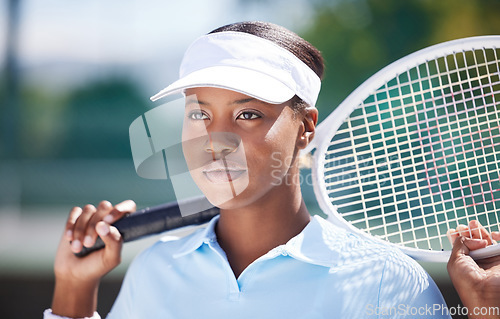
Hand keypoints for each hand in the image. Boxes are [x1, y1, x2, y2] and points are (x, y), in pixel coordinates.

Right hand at [51, 200, 135, 316]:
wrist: (75, 274)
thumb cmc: (97, 266)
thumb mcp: (111, 258)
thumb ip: (114, 241)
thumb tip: (104, 225)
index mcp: (121, 225)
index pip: (128, 206)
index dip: (121, 209)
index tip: (108, 220)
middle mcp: (108, 218)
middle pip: (105, 207)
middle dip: (94, 225)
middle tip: (89, 244)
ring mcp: (92, 217)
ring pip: (88, 210)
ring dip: (81, 229)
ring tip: (78, 248)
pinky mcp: (76, 218)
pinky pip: (75, 212)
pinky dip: (71, 225)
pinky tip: (69, 238)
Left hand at [447, 220, 499, 318]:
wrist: (485, 295)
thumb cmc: (468, 284)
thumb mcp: (454, 260)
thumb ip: (459, 244)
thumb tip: (468, 236)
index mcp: (465, 263)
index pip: (463, 246)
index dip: (459, 236)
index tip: (454, 231)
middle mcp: (478, 261)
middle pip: (475, 241)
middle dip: (470, 231)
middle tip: (465, 226)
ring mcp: (492, 260)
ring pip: (488, 240)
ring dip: (481, 230)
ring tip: (474, 225)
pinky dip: (499, 235)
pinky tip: (492, 235)